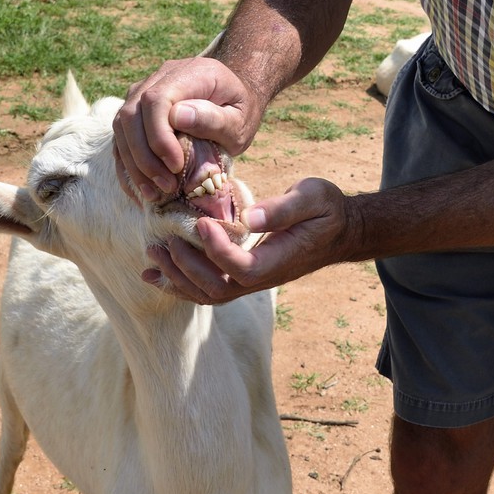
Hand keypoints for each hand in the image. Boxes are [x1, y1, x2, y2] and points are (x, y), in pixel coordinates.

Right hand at [112, 56, 263, 199]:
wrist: (235, 98)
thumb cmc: (241, 111)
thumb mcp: (240, 120)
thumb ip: (215, 118)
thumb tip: (178, 117)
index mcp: (189, 73)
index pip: (156, 99)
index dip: (159, 135)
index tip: (176, 166)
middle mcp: (160, 77)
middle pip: (131, 114)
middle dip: (144, 156)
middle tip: (166, 186)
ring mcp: (143, 92)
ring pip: (121, 127)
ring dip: (134, 164)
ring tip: (155, 193)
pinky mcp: (137, 112)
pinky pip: (121, 138)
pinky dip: (128, 166)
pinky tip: (142, 190)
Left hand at [142, 178, 354, 303]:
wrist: (341, 230)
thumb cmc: (327, 210)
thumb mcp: (313, 198)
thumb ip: (282, 209)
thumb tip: (248, 218)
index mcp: (280, 260)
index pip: (242, 268)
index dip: (218, 251)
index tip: (201, 223)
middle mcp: (264, 277)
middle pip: (218, 290)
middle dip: (186, 268)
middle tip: (163, 241)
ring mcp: (253, 280)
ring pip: (209, 295)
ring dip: (178, 278)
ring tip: (153, 255)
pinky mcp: (244, 275)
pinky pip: (209, 289)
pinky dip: (179, 283)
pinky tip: (156, 273)